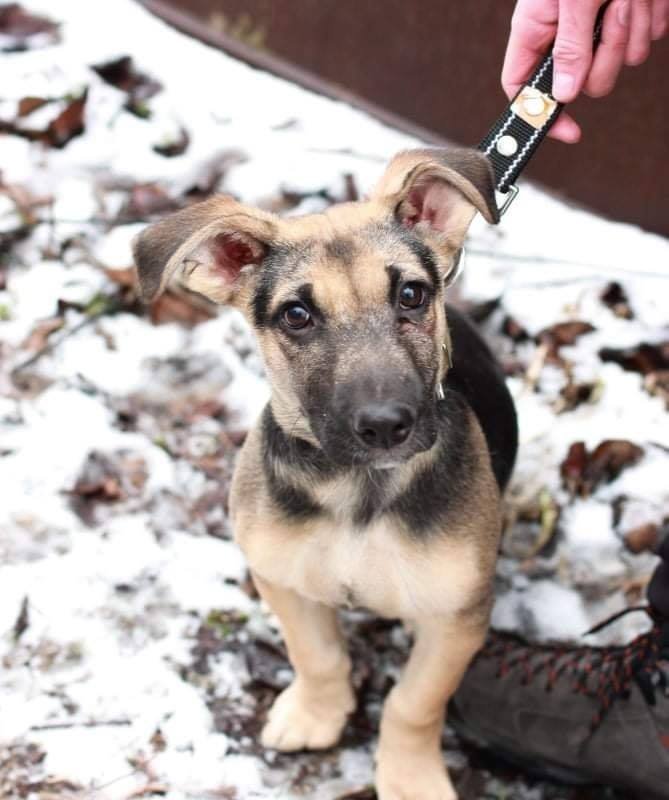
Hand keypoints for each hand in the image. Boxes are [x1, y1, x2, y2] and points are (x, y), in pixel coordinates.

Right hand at [502, 0, 668, 142]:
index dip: (540, 114)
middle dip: (603, 59)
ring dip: (630, 33)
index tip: (569, 130)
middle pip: (578, 84)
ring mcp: (596, 30)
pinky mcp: (628, 22)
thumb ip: (570, 46)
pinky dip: (648, 20)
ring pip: (615, 67)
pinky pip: (641, 45)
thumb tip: (565, 96)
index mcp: (535, 28)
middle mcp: (563, 34)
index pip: (521, 88)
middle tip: (612, 19)